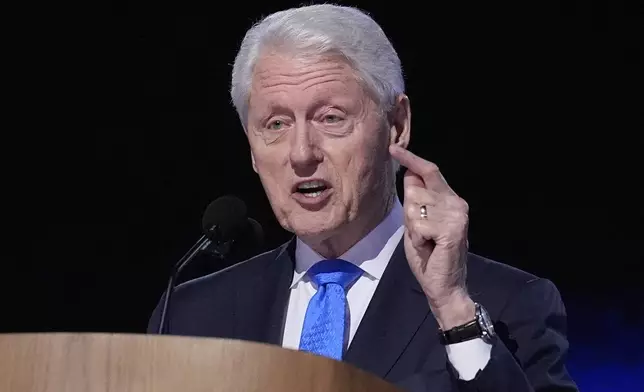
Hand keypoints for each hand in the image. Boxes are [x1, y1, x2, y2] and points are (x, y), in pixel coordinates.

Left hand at [390, 145, 474, 328]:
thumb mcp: (417, 223)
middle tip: (421, 234)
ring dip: (413, 229)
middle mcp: (457, 203)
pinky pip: (418, 225)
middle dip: (409, 213)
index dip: (411, 159)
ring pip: (414, 207)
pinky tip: (428, 248)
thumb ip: (416, 200)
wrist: (443, 285)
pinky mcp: (452, 229)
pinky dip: (417, 239)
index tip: (393, 148)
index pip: (429, 171)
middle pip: (415, 190)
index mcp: (450, 199)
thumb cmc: (428, 256)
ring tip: (426, 242)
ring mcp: (457, 215)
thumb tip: (408, 173)